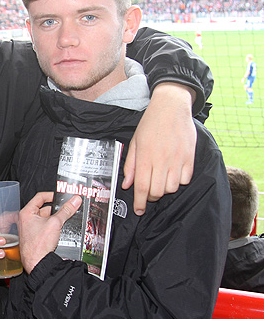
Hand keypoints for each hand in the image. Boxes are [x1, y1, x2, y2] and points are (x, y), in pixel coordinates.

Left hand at [18, 192, 81, 272]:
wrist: (37, 262)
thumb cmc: (39, 245)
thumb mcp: (55, 223)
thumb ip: (66, 211)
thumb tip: (74, 201)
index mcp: (26, 212)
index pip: (40, 197)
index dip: (52, 195)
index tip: (60, 197)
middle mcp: (25, 219)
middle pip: (43, 208)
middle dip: (55, 209)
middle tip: (65, 210)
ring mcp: (28, 228)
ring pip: (44, 218)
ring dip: (53, 219)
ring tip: (61, 222)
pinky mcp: (33, 236)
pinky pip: (43, 227)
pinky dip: (51, 226)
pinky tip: (57, 230)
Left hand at [122, 82, 195, 214]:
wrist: (171, 107)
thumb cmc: (150, 124)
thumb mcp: (135, 142)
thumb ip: (130, 165)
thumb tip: (127, 184)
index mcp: (145, 157)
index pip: (141, 187)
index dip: (139, 202)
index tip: (138, 211)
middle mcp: (162, 160)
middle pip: (157, 191)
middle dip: (150, 196)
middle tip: (147, 192)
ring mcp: (177, 160)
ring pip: (172, 188)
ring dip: (164, 189)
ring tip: (160, 180)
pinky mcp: (190, 158)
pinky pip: (185, 179)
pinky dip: (178, 181)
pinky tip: (172, 173)